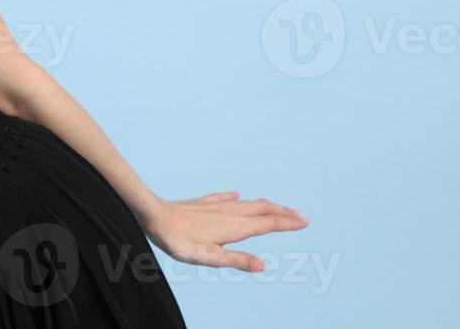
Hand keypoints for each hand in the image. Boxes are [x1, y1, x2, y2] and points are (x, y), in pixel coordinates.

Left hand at [140, 191, 308, 272]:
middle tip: (299, 215)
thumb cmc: (179, 240)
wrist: (154, 215)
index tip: (304, 221)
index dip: (287, 223)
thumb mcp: (209, 257)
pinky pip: (224, 197)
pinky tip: (237, 194)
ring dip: (265, 205)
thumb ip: (236, 260)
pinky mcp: (202, 203)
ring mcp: (216, 205)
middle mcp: (229, 212)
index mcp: (235, 227)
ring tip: (276, 208)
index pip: (268, 223)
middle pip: (262, 209)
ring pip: (247, 203)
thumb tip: (263, 265)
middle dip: (282, 212)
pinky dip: (236, 197)